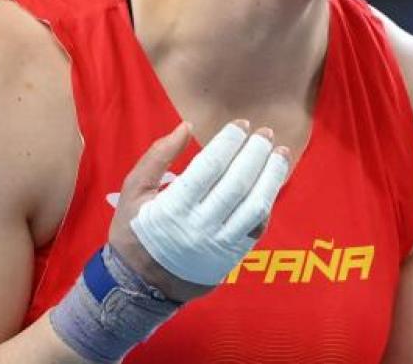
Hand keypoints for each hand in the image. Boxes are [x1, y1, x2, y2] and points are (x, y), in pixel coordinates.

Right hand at [108, 120, 290, 301]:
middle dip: (255, 154)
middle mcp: (200, 228)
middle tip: (265, 133)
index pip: (209, 168)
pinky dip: (268, 200)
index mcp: (172, 209)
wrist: (140, 286)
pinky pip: (258, 225)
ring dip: (272, 175)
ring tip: (280, 152)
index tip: (241, 125)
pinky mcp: (233, 256)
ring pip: (255, 206)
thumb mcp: (133, 191)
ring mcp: (220, 245)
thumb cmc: (134, 232)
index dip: (229, 142)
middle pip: (237, 184)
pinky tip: (272, 180)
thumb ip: (158, 156)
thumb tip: (187, 127)